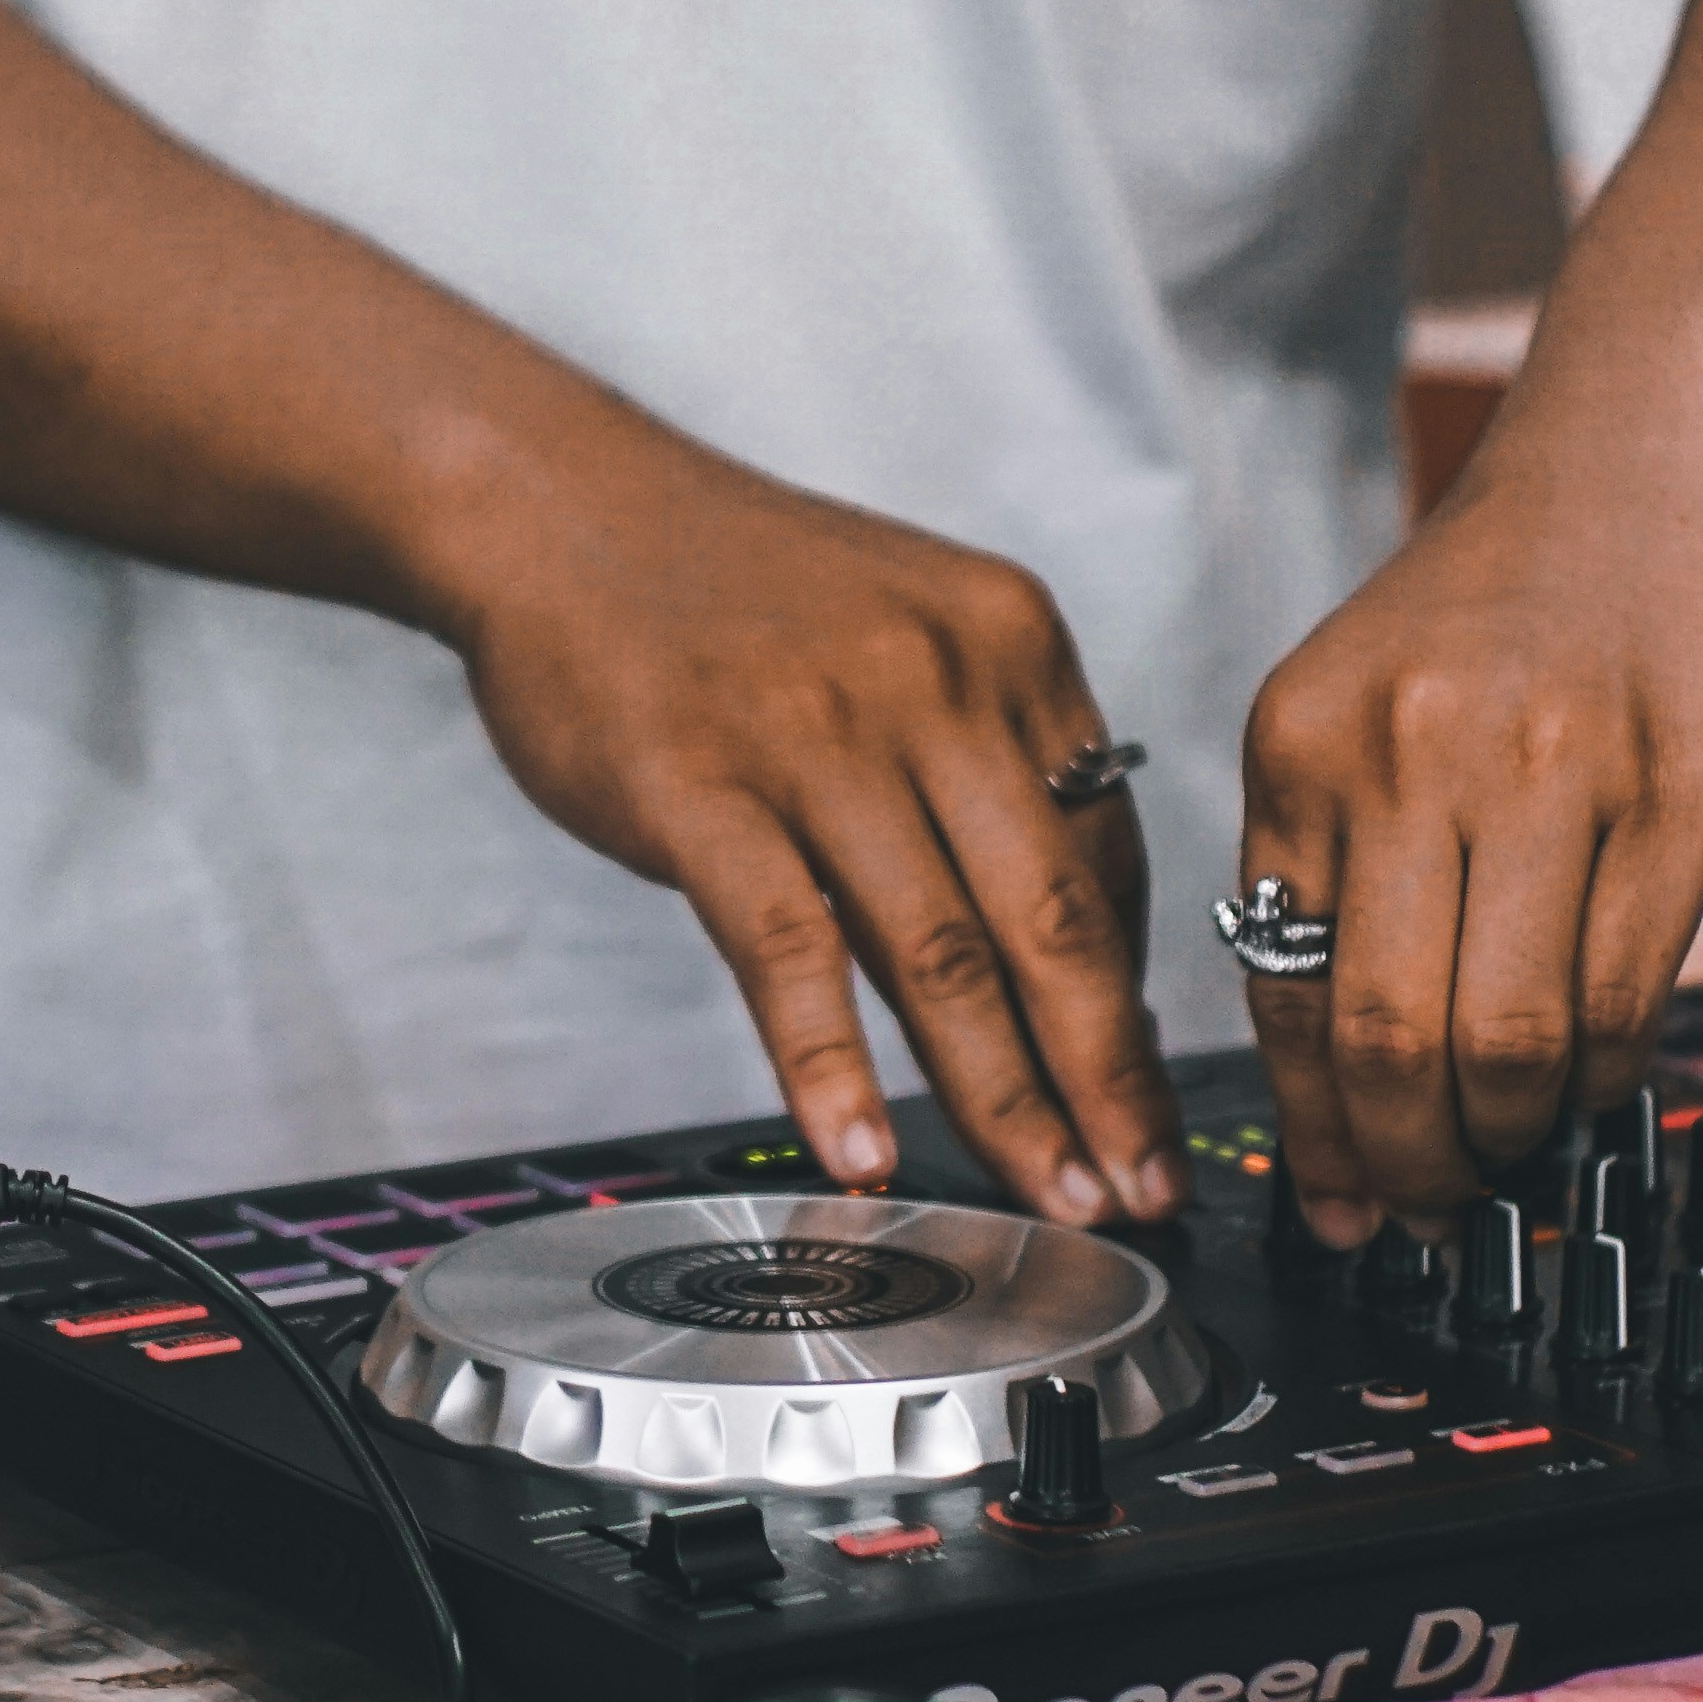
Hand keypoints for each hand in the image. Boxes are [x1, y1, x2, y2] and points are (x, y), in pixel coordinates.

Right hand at [431, 438, 1181, 1224]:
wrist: (558, 507)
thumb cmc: (733, 597)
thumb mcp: (903, 639)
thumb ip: (985, 775)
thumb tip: (1063, 960)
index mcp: (1008, 641)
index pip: (1107, 853)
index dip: (1131, 998)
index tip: (1145, 1101)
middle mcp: (933, 679)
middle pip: (1050, 917)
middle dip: (1109, 1078)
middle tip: (1145, 1190)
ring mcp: (815, 734)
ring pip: (939, 951)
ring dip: (1004, 1097)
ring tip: (1049, 1194)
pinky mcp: (698, 787)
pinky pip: (787, 950)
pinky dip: (832, 1065)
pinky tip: (862, 1149)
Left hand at [1237, 412, 1702, 1237]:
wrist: (1648, 455)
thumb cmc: (1503, 602)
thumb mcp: (1360, 705)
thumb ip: (1337, 868)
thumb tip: (1333, 1085)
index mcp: (1308, 742)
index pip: (1283, 990)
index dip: (1313, 1130)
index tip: (1338, 1202)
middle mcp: (1416, 754)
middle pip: (1389, 1038)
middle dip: (1406, 1162)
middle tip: (1429, 1209)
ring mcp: (1555, 774)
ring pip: (1514, 1039)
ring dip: (1512, 1131)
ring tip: (1513, 1148)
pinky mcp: (1682, 795)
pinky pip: (1625, 995)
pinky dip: (1600, 1073)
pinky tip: (1588, 1078)